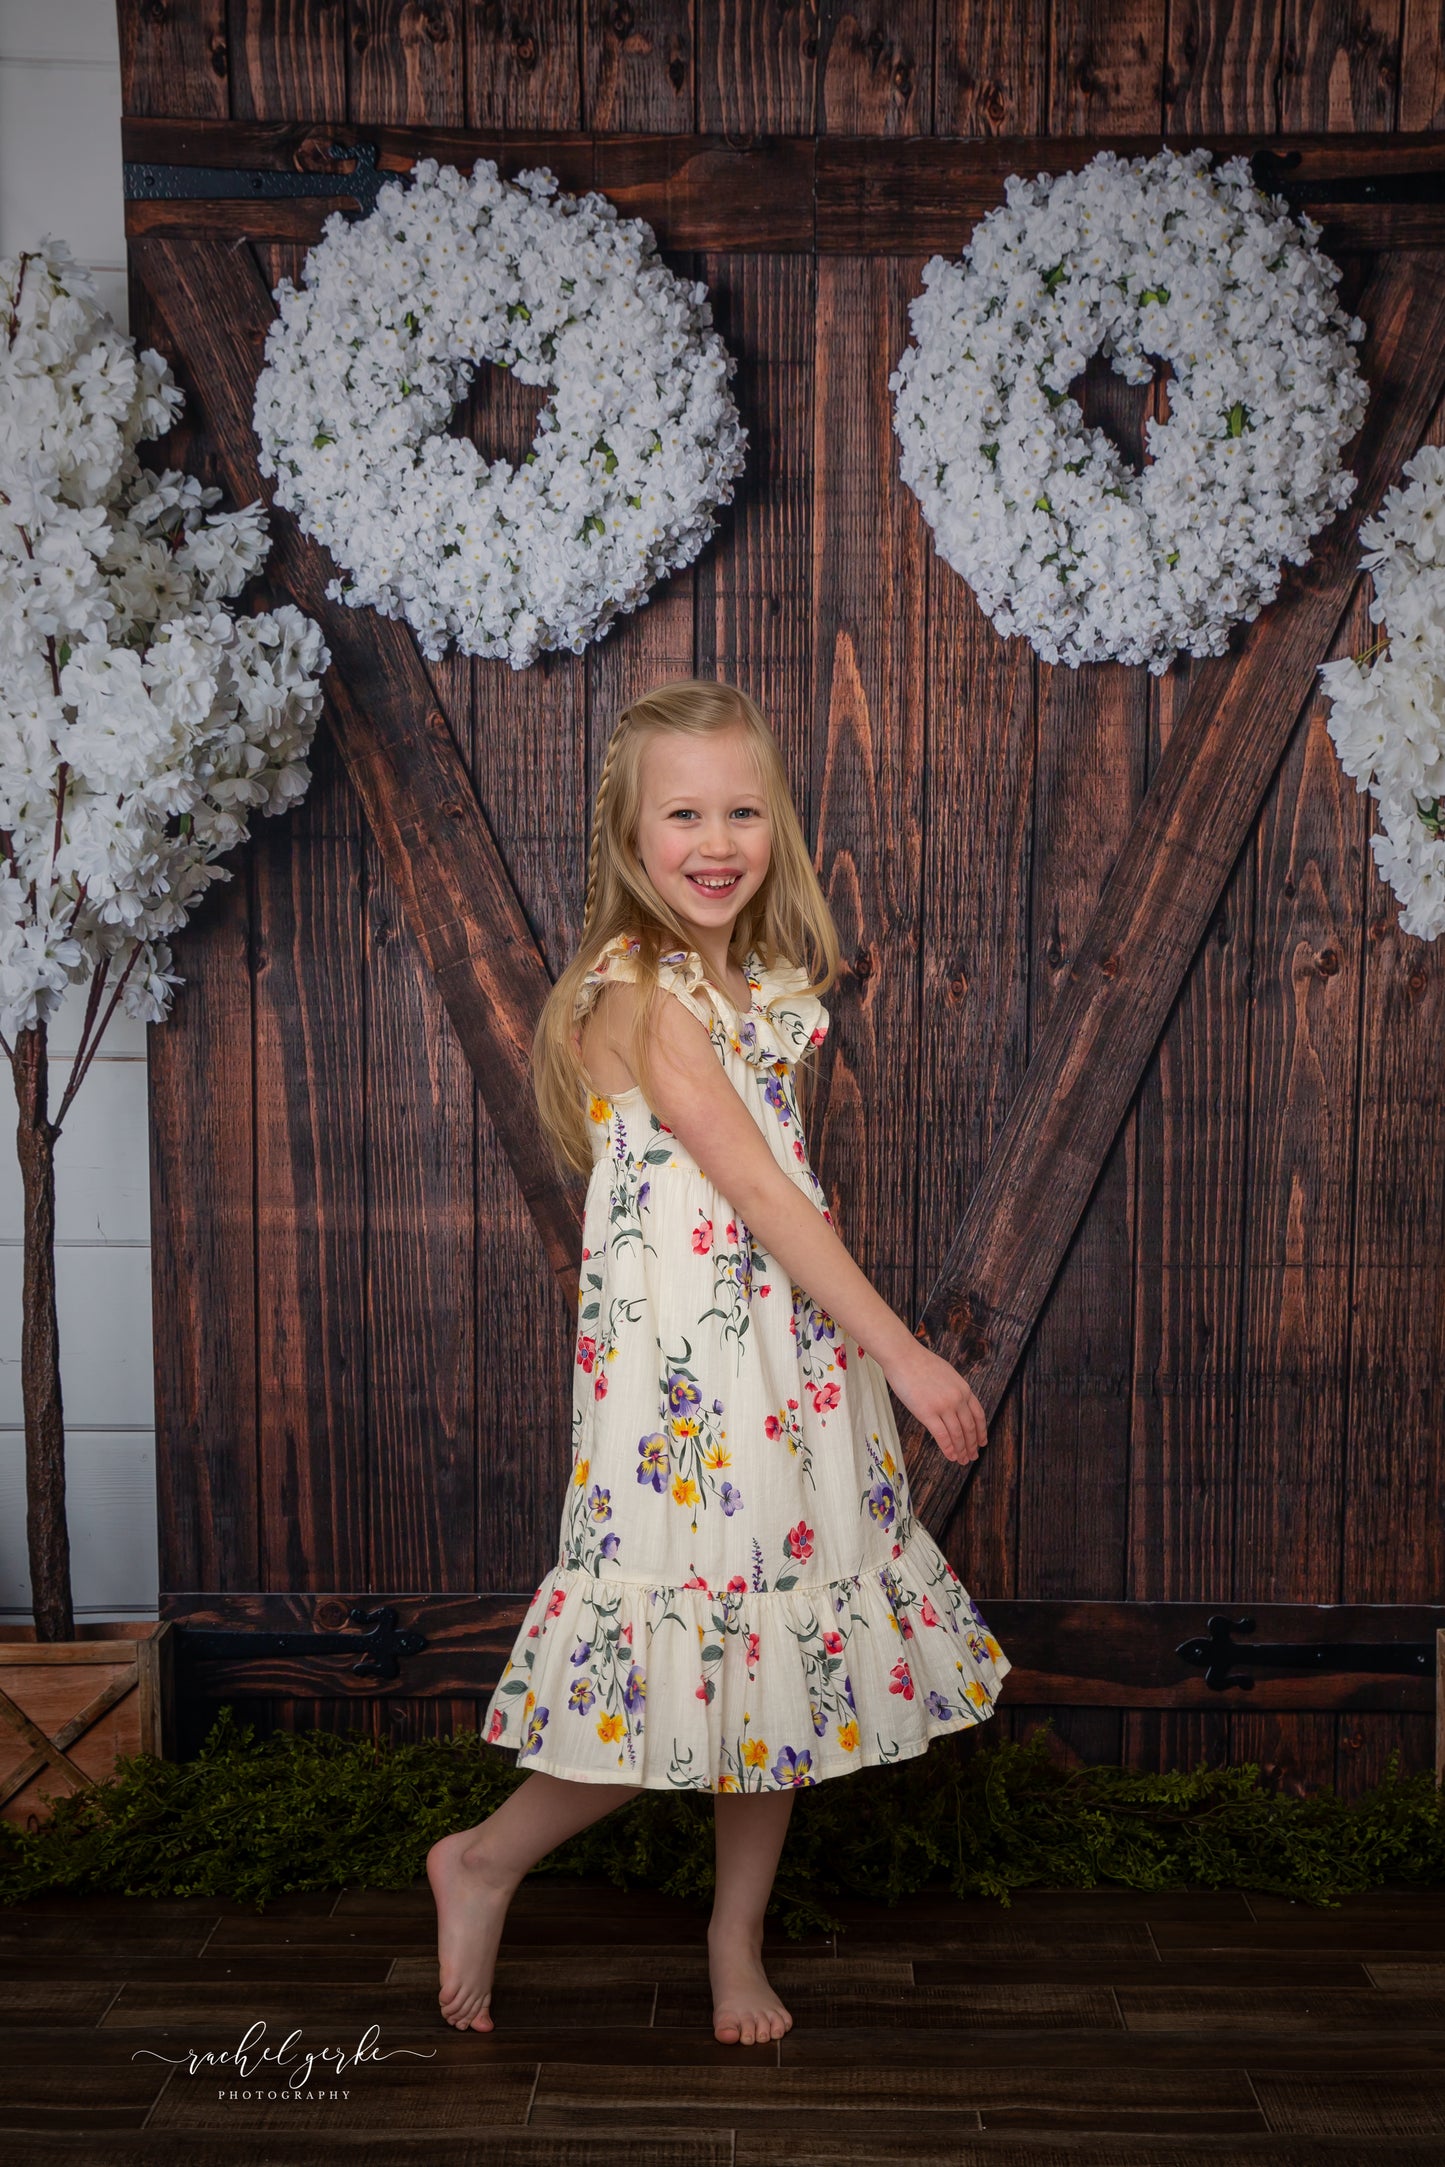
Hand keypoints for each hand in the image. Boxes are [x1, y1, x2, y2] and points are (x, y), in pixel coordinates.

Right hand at [881, 1340, 987, 1465]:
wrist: (903, 1357)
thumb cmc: (920, 1362)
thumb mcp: (947, 1373)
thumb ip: (954, 1389)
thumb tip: (955, 1403)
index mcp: (964, 1389)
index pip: (978, 1415)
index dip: (981, 1431)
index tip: (982, 1442)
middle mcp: (957, 1399)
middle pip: (969, 1428)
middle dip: (972, 1445)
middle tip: (973, 1456)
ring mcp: (943, 1406)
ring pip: (958, 1434)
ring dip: (961, 1450)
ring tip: (962, 1460)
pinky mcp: (928, 1413)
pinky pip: (942, 1436)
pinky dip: (948, 1449)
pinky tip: (951, 1456)